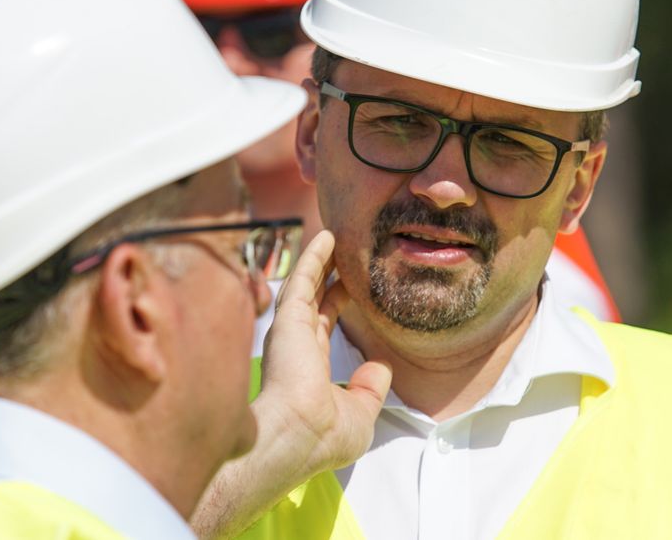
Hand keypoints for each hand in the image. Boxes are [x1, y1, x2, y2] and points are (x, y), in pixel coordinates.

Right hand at [189, 231, 390, 537]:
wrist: (299, 435)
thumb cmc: (326, 434)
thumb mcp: (360, 412)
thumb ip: (371, 387)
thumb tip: (382, 366)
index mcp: (308, 369)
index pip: (322, 326)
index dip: (335, 304)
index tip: (347, 287)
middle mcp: (295, 347)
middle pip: (312, 300)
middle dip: (324, 277)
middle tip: (338, 254)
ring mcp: (290, 331)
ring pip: (306, 285)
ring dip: (318, 260)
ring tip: (333, 236)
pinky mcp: (288, 319)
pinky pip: (303, 279)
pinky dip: (313, 257)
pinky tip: (327, 237)